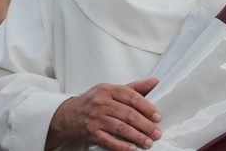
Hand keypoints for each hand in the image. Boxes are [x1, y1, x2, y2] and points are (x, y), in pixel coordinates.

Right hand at [45, 77, 161, 150]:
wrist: (68, 115)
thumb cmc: (93, 102)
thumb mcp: (111, 90)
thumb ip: (134, 87)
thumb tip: (154, 82)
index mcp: (108, 90)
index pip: (131, 97)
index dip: (146, 107)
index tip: (157, 116)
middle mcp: (101, 102)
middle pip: (128, 114)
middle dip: (145, 125)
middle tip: (156, 132)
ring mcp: (95, 118)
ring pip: (120, 128)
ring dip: (137, 136)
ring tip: (148, 142)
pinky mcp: (91, 132)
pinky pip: (108, 140)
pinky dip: (121, 146)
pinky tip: (131, 148)